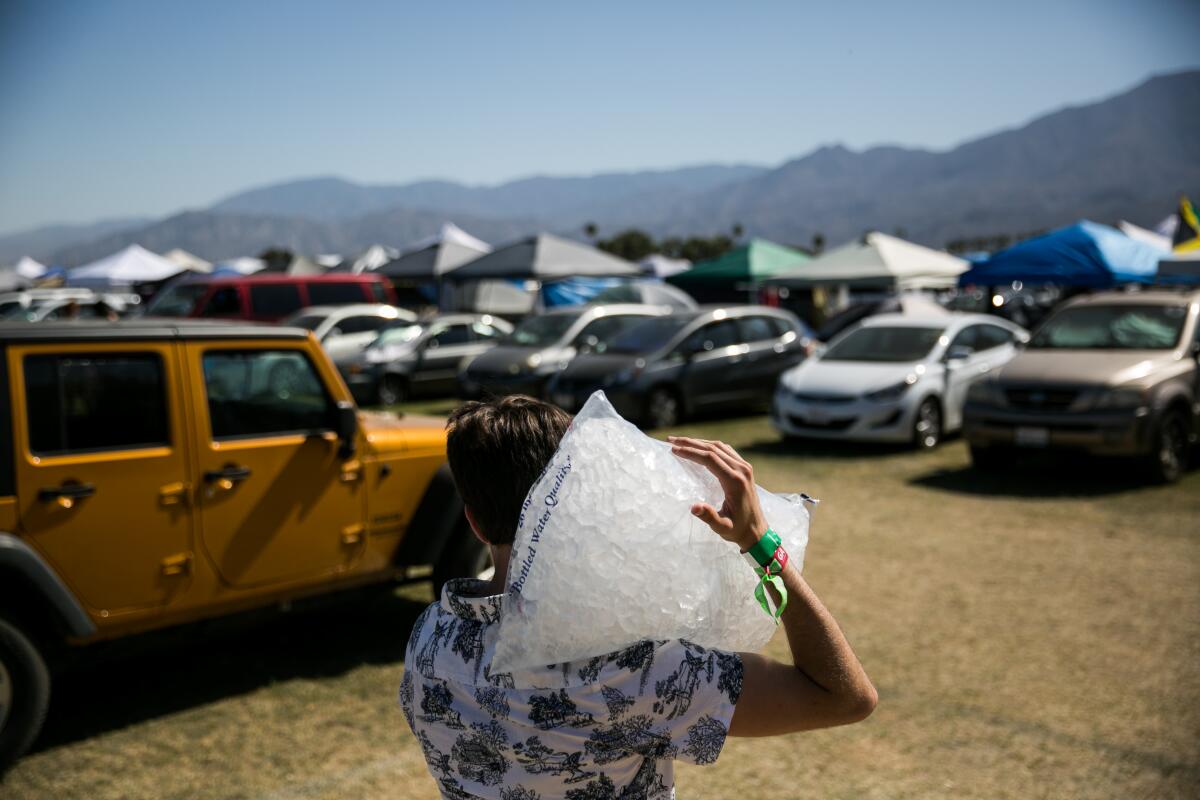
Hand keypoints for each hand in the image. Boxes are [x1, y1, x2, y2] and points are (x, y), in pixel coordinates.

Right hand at [668, 436, 768, 550]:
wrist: (757, 530)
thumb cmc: (738, 529)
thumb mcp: (723, 527)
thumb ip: (709, 517)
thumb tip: (693, 507)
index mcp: (735, 481)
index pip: (710, 459)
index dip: (691, 452)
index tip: (674, 450)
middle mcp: (741, 470)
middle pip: (713, 448)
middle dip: (690, 443)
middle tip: (671, 440)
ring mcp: (744, 467)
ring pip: (720, 447)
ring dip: (699, 442)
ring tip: (681, 441)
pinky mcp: (744, 468)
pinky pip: (726, 450)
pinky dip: (710, 446)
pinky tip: (699, 447)